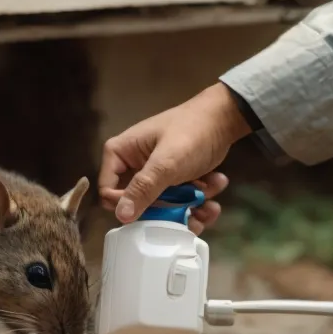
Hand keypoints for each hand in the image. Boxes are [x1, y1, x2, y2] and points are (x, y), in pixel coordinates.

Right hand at [99, 83, 253, 232]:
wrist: (224, 117)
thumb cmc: (191, 133)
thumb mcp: (167, 162)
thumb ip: (144, 188)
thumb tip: (121, 216)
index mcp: (121, 153)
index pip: (108, 190)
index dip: (128, 205)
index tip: (154, 208)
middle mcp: (134, 165)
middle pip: (140, 204)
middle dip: (169, 209)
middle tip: (190, 206)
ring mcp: (156, 174)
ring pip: (164, 207)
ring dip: (189, 207)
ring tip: (209, 197)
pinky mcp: (175, 180)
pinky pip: (180, 201)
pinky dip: (199, 199)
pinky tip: (215, 184)